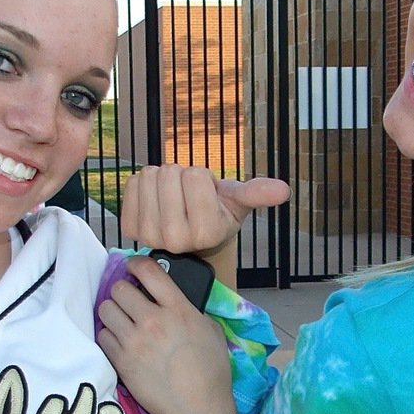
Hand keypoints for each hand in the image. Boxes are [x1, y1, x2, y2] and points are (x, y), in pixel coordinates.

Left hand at [97, 255, 234, 413]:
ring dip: (112, 312)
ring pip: (106, 309)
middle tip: (129, 301)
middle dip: (123, 292)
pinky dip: (108, 336)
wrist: (197, 411)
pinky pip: (102, 335)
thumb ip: (190, 311)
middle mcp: (154, 320)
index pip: (150, 271)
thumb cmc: (211, 373)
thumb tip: (173, 301)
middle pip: (120, 288)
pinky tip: (119, 341)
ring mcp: (135, 341)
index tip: (133, 266)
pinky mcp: (121, 361)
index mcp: (179, 309)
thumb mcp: (211, 332)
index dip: (136, 263)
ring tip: (122, 321)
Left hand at [121, 164, 289, 257]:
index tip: (205, 196)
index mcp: (206, 231)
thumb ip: (257, 194)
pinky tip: (156, 199)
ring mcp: (149, 236)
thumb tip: (283, 190)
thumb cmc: (216, 215)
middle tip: (187, 196)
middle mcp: (176, 239)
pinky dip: (144, 183)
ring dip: (162, 178)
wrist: (190, 240)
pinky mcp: (130, 229)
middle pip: (170, 173)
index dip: (201, 177)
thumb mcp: (238, 202)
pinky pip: (132, 183)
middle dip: (181, 175)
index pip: (195, 175)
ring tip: (173, 197)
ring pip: (150, 176)